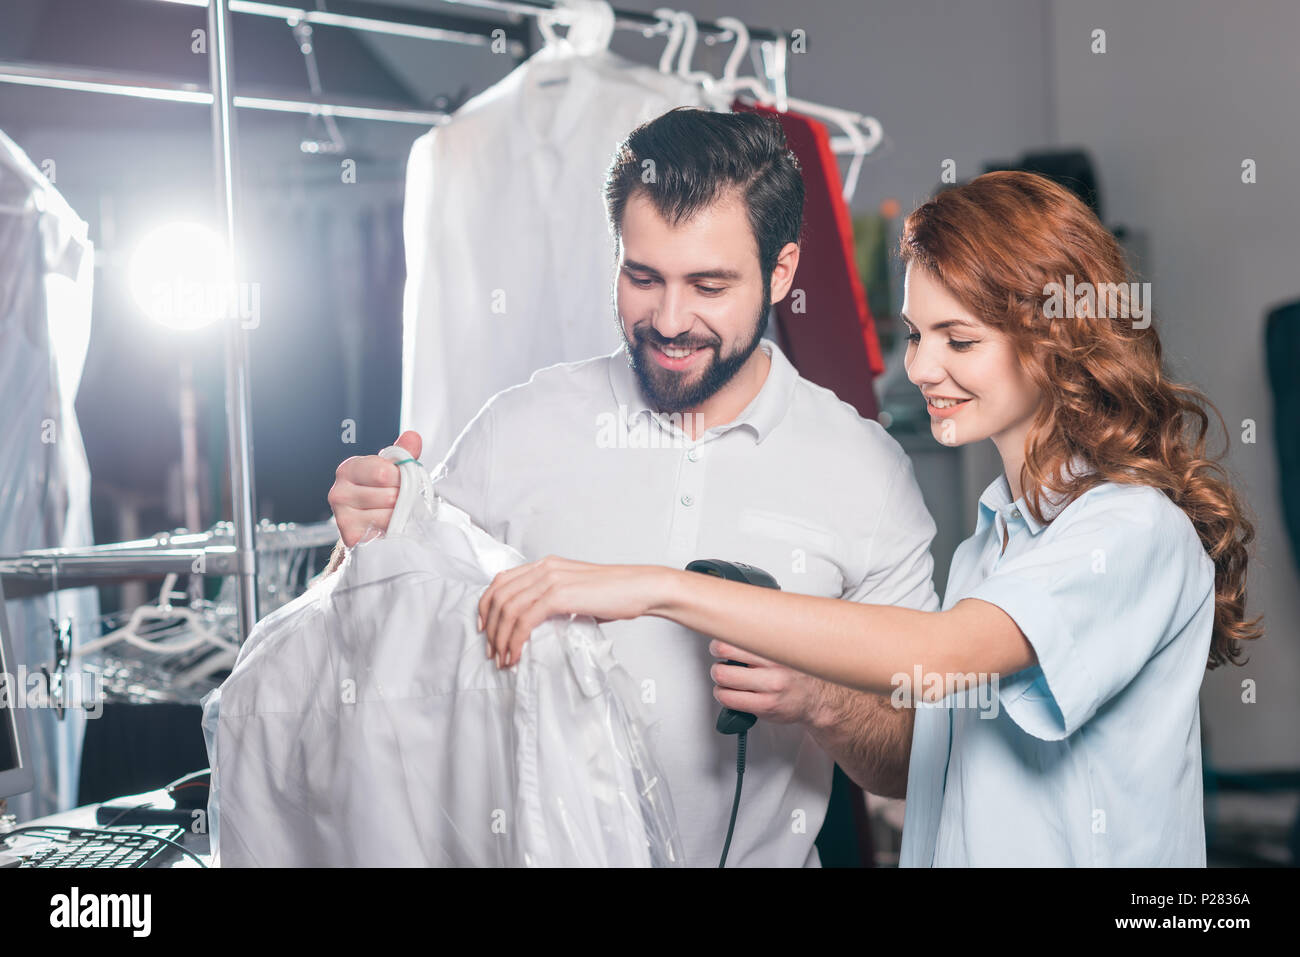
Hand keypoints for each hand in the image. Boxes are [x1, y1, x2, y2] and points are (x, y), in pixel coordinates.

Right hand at [327, 430, 420, 546]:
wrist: (366, 527)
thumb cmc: (380, 494)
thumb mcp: (391, 470)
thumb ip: (403, 454)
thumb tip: (413, 437)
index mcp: (349, 468)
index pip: (384, 472)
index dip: (401, 478)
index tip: (400, 482)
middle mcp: (339, 491)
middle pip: (389, 495)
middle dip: (402, 499)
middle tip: (399, 502)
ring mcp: (341, 515)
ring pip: (388, 516)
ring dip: (398, 517)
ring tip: (393, 515)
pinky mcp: (349, 536)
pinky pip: (383, 532)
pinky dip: (392, 531)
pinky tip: (387, 528)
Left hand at [478, 556, 667, 668]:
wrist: (642, 588)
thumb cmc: (616, 594)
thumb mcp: (578, 593)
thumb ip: (557, 601)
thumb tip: (541, 625)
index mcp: (547, 565)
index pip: (502, 581)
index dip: (487, 606)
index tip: (485, 629)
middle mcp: (544, 568)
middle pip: (499, 596)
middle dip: (490, 627)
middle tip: (492, 652)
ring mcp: (551, 579)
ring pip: (508, 609)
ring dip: (500, 638)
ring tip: (503, 659)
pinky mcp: (559, 595)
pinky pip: (525, 620)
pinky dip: (515, 640)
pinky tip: (516, 655)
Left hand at [708, 638, 825, 725]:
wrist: (818, 699)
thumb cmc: (796, 673)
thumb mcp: (784, 647)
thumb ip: (762, 638)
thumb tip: (733, 627)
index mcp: (778, 645)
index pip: (739, 631)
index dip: (723, 637)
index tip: (721, 642)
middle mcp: (775, 664)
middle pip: (724, 650)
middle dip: (719, 656)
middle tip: (722, 661)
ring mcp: (770, 686)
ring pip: (723, 676)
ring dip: (719, 678)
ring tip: (727, 679)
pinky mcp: (765, 706)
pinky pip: (728, 699)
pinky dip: (723, 695)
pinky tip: (731, 693)